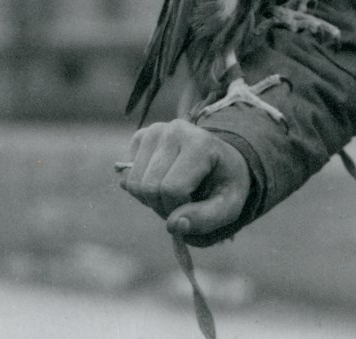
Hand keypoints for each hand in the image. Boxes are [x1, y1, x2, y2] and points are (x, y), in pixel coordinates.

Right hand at [117, 119, 251, 245]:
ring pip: (132, 184)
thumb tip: (173, 225)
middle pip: (149, 187)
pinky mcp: (140, 136)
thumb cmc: (224, 184)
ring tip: (173, 192)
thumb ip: (205, 219)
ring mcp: (155, 131)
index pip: (172, 189)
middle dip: (163, 206)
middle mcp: (175, 130)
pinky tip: (160, 181)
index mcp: (201, 143)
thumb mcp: (229, 206)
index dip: (179, 209)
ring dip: (150, 199)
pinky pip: (126, 177)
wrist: (220, 160)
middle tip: (183, 202)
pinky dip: (140, 189)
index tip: (194, 206)